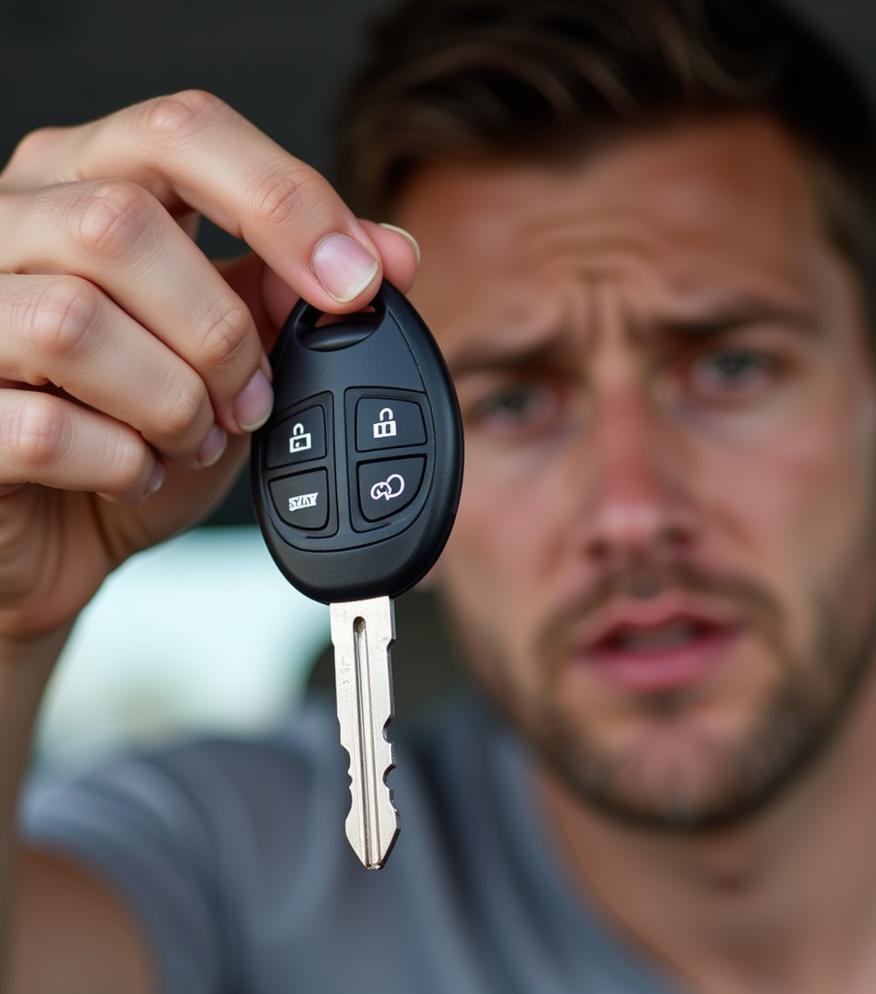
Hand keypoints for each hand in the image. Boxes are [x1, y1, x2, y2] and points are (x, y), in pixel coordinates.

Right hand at [0, 90, 418, 642]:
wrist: (61, 530)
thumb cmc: (134, 424)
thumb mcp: (225, 348)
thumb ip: (288, 289)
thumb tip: (389, 252)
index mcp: (85, 185)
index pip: (181, 131)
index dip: (283, 200)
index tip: (357, 282)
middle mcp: (9, 227)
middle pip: (122, 225)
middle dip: (221, 333)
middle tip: (251, 401)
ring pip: (73, 320)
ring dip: (172, 401)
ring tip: (195, 439)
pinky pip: (42, 426)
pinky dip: (122, 462)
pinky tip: (139, 471)